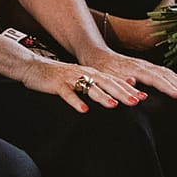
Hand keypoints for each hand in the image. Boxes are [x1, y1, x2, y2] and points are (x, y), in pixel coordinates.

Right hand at [19, 54, 145, 112]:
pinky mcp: (56, 84)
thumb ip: (97, 84)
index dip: (129, 89)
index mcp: (92, 73)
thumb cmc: (58, 76)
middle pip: (106, 83)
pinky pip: (67, 93)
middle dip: (122, 92)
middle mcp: (84, 73)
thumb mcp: (80, 78)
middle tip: (136, 101)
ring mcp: (70, 78)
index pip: (114, 81)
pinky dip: (76, 101)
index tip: (144, 97)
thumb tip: (118, 94)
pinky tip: (83, 110)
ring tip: (113, 105)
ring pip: (89, 87)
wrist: (32, 66)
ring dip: (102, 96)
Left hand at [78, 47, 176, 101]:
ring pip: (169, 73)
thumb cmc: (102, 69)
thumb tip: (140, 96)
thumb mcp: (108, 79)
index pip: (157, 79)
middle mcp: (144, 65)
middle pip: (167, 75)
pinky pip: (166, 72)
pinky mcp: (147, 67)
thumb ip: (123, 87)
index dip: (170, 88)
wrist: (97, 55)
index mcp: (136, 69)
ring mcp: (147, 65)